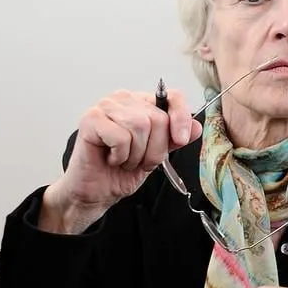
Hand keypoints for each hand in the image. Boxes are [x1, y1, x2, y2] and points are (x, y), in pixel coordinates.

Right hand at [40, 88, 201, 233]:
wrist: (96, 191)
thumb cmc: (121, 171)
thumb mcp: (156, 155)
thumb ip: (174, 139)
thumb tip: (197, 127)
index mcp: (142, 103)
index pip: (172, 96)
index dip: (181, 118)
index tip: (181, 140)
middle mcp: (124, 99)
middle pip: (157, 118)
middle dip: (154, 149)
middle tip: (139, 160)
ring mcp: (105, 106)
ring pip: (140, 126)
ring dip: (136, 154)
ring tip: (124, 160)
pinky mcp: (91, 119)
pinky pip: (120, 137)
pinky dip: (120, 155)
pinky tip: (110, 158)